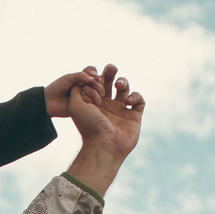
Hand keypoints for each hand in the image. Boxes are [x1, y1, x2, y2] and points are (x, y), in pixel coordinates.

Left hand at [43, 67, 103, 117]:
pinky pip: (93, 103)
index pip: (92, 73)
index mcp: (81, 78)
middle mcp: (85, 87)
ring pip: (98, 92)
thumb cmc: (56, 88)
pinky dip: (92, 99)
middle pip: (98, 83)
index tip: (92, 75)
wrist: (49, 102)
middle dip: (97, 82)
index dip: (94, 73)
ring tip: (87, 90)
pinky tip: (86, 99)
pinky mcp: (85, 107)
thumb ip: (80, 76)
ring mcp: (86, 97)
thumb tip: (93, 79)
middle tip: (94, 82)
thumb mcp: (68, 78)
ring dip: (95, 90)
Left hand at [64, 67, 143, 196]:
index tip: (94, 81)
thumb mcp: (75, 105)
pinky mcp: (134, 116)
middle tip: (111, 68)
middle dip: (110, 72)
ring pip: (125, 88)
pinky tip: (127, 101)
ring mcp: (121, 110)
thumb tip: (84, 78)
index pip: (96, 82)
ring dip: (123, 81)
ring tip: (119, 86)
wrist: (103, 145)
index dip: (96, 77)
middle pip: (111, 81)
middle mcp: (107, 105)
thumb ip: (77, 88)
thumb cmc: (88, 126)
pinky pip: (139, 100)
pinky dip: (135, 96)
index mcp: (93, 102)